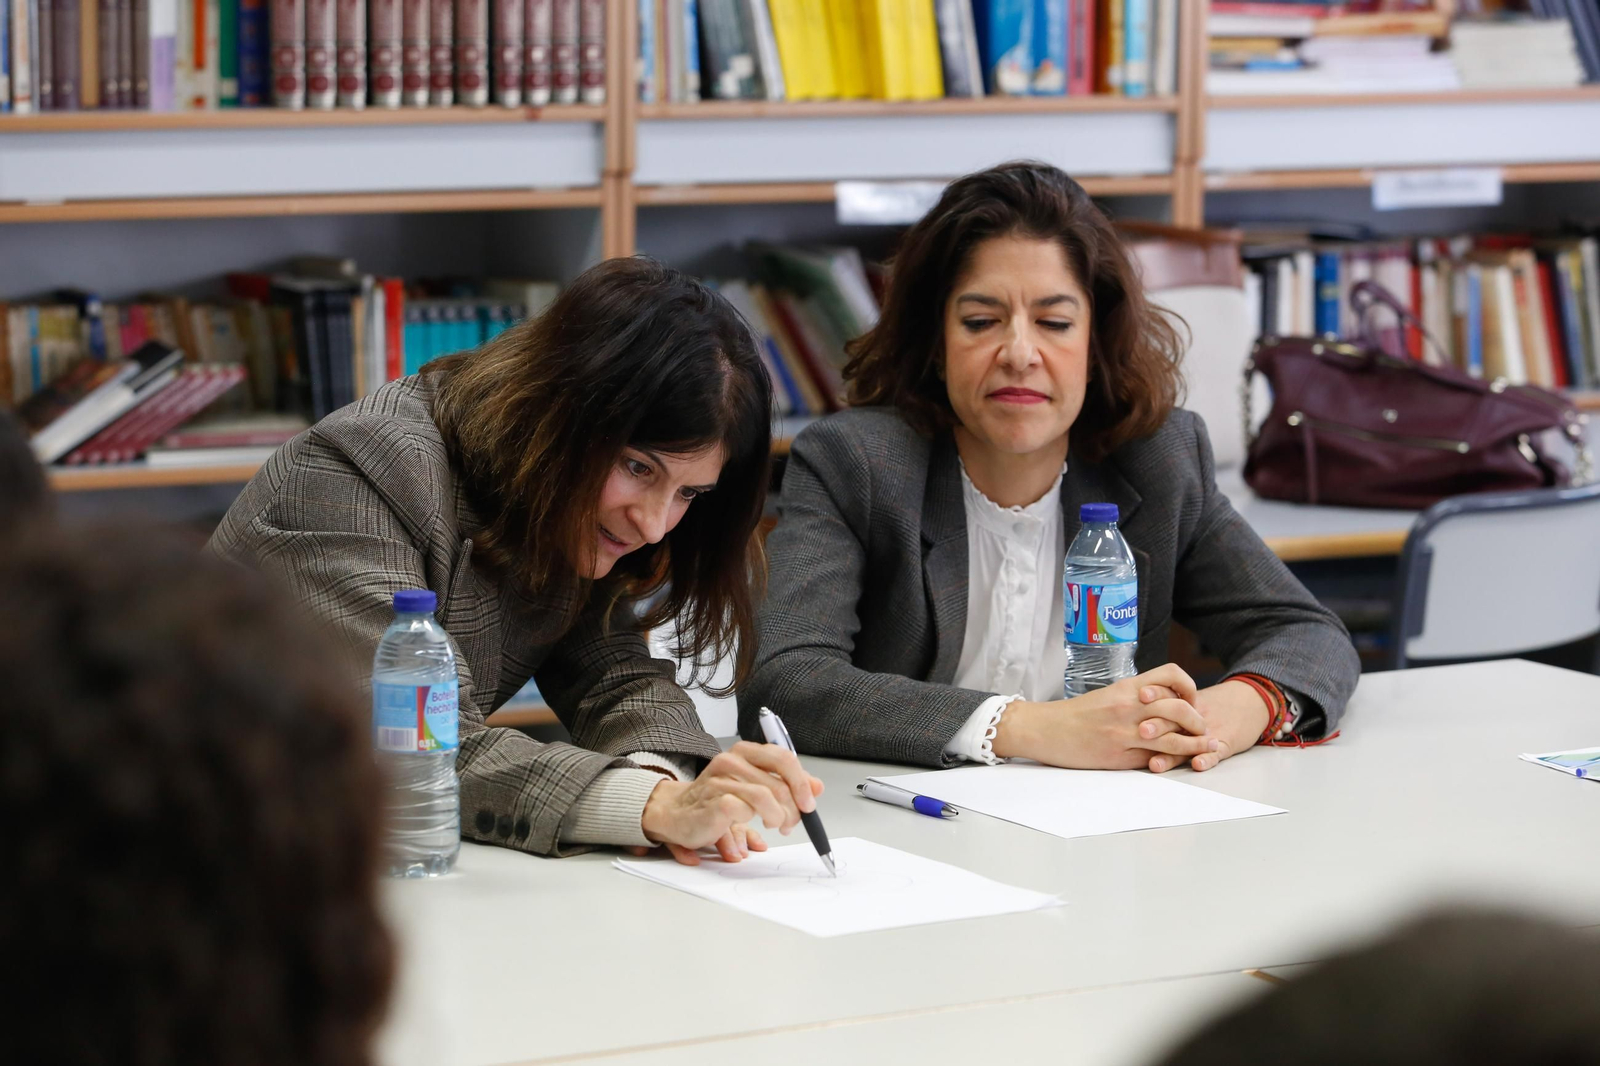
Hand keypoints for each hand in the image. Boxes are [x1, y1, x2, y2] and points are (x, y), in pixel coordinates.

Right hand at [638, 741, 824, 865]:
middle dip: (794, 806)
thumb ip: (785, 784)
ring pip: (767, 796)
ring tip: (776, 826)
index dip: (802, 783)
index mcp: (745, 752)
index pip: (784, 758)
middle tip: (792, 823)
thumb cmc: (715, 801)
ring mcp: (722, 779)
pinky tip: (752, 830)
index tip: (809, 804)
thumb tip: (817, 786)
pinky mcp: (714, 800)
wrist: (677, 815)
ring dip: (779, 817)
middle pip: (780, 779)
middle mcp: (733, 760)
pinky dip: (754, 824)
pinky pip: (746, 810)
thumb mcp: (754, 788)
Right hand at [992, 663, 1218, 769]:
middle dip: (1198, 721)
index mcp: (1127, 687)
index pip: (1171, 675)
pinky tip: (1177, 762)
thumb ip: (1137, 697)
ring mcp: (1124, 732)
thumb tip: (1166, 704)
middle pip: (1179, 709)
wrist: (1046, 729)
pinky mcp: (1118, 755)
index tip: (1192, 699)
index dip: (1189, 687)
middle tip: (1203, 729)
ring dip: (1194, 745)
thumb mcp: (1109, 695)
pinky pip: (1153, 759)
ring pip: (1172, 738)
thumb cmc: (1076, 714)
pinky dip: (1169, 761)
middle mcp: (1129, 706)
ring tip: (1204, 748)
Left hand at [1139, 679, 1271, 772]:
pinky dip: (1207, 758)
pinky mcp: (1225, 744)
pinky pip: (1215, 753)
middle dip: (1157, 725)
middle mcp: (1193, 717)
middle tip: (1141, 731)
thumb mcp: (1190, 698)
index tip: (1140, 694)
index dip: (1154, 694)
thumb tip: (1131, 710)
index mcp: (1182, 703)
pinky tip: (1197, 764)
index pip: (1165, 696)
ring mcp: (1208, 732)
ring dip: (1171, 753)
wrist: (1250, 701)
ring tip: (1155, 762)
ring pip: (1189, 742)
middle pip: (1173, 720)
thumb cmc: (1214, 703)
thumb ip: (1164, 703)